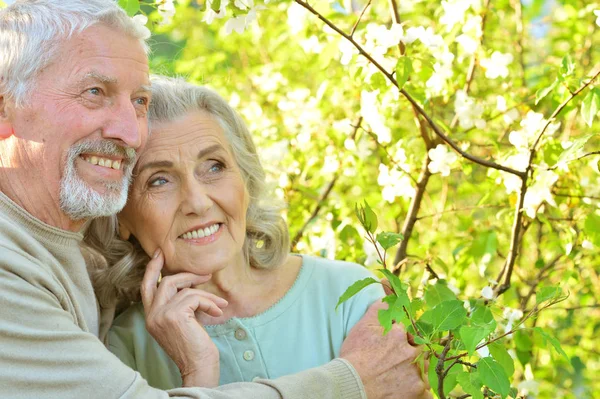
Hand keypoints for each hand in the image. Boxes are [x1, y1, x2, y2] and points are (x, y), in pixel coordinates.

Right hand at [140, 249, 227, 386]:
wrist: (198, 366)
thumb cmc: (194, 346)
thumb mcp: (182, 322)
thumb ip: (178, 304)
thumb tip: (190, 282)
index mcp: (151, 316)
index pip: (146, 287)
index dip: (152, 268)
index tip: (159, 253)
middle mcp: (151, 315)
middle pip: (165, 282)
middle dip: (187, 275)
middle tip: (205, 275)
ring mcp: (160, 315)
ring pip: (184, 289)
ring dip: (206, 295)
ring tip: (219, 304)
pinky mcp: (173, 315)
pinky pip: (194, 297)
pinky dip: (209, 302)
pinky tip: (217, 312)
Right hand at [340, 300, 431, 398]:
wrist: (351, 385)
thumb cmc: (354, 356)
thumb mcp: (364, 325)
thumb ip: (380, 305)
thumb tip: (387, 282)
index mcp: (400, 334)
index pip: (409, 331)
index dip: (402, 337)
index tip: (392, 345)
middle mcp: (412, 353)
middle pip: (419, 350)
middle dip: (411, 353)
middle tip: (394, 361)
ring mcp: (416, 374)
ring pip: (424, 370)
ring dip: (416, 371)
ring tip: (397, 376)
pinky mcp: (418, 393)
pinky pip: (426, 393)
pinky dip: (418, 391)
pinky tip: (404, 389)